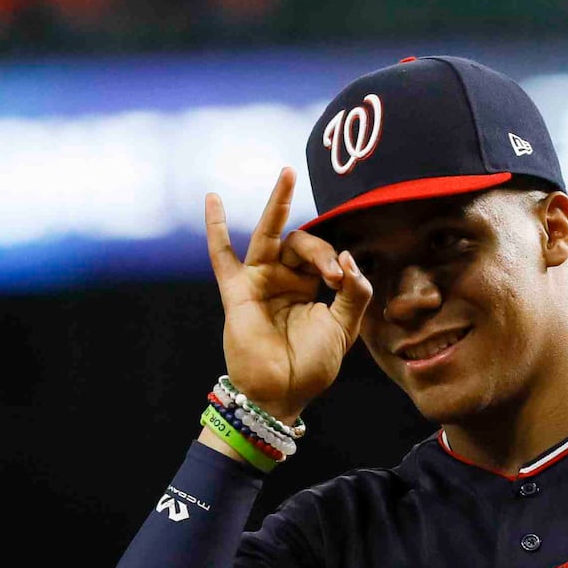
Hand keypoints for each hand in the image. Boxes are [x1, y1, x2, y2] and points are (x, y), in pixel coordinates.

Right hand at [206, 168, 372, 425]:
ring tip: (288, 173)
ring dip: (278, 204)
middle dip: (319, 251)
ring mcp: (259, 281)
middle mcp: (284, 279)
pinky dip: (216, 228)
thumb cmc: (311, 366)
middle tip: (331, 274)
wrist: (282, 394)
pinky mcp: (238, 290)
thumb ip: (354, 292)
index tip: (343, 282)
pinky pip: (222, 255)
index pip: (325, 256)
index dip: (336, 263)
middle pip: (301, 242)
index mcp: (310, 287)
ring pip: (269, 235)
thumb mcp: (343, 327)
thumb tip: (348, 256)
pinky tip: (213, 199)